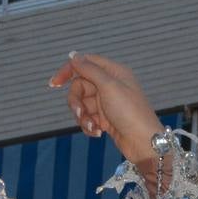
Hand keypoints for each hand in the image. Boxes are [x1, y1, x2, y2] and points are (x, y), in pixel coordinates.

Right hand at [48, 52, 164, 170]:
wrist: (143, 143)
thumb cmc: (130, 112)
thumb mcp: (108, 86)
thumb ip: (90, 69)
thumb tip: (73, 55)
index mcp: (114, 72)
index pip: (85, 63)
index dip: (69, 70)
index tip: (54, 83)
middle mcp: (110, 85)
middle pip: (80, 86)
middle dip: (76, 101)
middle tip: (80, 113)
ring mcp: (108, 102)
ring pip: (82, 104)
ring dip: (83, 117)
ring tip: (93, 127)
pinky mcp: (106, 118)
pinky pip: (88, 118)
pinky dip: (89, 125)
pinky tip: (98, 133)